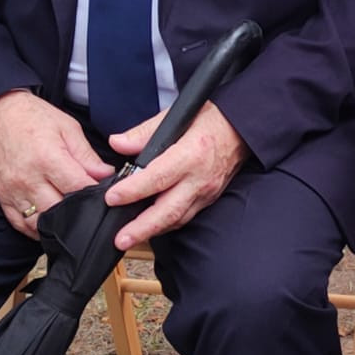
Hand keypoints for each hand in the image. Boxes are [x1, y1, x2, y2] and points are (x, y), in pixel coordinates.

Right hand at [0, 91, 110, 236]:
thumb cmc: (33, 118)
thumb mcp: (68, 128)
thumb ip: (87, 156)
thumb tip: (106, 175)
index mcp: (48, 159)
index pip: (78, 188)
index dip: (96, 194)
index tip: (106, 195)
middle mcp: (29, 178)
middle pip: (60, 211)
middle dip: (79, 212)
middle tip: (89, 207)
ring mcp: (13, 190)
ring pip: (40, 223)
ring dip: (57, 224)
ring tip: (70, 217)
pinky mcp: (2, 196)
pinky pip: (20, 224)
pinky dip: (36, 229)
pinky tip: (49, 224)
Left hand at [102, 102, 249, 249]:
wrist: (242, 128)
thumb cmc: (211, 119)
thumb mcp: (176, 116)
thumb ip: (144, 133)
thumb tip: (117, 143)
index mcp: (190, 154)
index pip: (158, 177)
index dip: (133, 190)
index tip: (113, 198)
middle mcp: (199, 178)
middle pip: (169, 210)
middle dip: (142, 228)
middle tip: (120, 239)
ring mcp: (206, 192)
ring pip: (178, 219)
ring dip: (153, 231)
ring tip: (129, 238)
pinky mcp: (209, 199)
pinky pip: (186, 216)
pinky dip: (167, 224)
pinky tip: (151, 227)